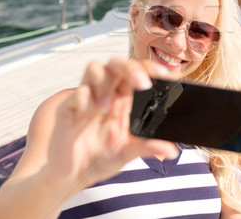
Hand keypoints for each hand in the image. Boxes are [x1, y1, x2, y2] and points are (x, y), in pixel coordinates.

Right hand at [45, 57, 178, 191]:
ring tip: (107, 107)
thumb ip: (148, 148)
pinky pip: (77, 92)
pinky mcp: (69, 108)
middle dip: (130, 68)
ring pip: (94, 67)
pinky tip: (87, 115)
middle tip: (142, 83)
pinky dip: (85, 99)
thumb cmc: (101, 159)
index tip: (163, 73)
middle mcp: (107, 94)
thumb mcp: (128, 153)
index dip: (149, 68)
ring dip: (104, 81)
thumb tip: (172, 151)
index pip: (138, 72)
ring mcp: (87, 99)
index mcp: (124, 100)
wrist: (73, 176)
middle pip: (117, 64)